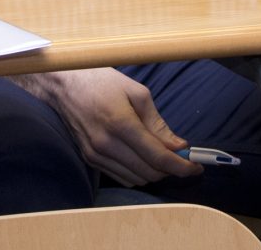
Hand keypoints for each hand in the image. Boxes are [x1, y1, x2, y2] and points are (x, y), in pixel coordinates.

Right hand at [13, 68, 200, 185]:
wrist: (63, 83)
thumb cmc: (101, 80)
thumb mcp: (135, 92)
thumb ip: (158, 122)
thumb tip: (178, 146)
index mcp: (121, 124)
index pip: (159, 158)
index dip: (182, 166)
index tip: (197, 167)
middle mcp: (107, 144)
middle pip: (149, 172)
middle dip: (171, 170)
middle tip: (182, 159)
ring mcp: (96, 154)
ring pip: (136, 179)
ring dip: (154, 173)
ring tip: (163, 157)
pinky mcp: (89, 158)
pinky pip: (120, 176)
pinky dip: (137, 173)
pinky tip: (143, 159)